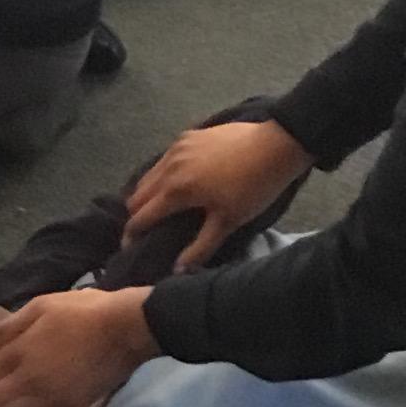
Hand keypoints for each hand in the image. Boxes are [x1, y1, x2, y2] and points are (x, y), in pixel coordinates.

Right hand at [120, 116, 308, 269]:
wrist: (276, 145)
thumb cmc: (253, 187)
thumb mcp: (227, 222)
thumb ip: (199, 247)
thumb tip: (177, 270)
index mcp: (175, 190)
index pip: (140, 217)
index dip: (131, 236)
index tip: (130, 248)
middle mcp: (168, 166)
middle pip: (137, 195)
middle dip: (136, 216)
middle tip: (145, 231)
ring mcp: (176, 147)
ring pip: (148, 175)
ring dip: (147, 194)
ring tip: (158, 209)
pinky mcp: (188, 136)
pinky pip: (164, 159)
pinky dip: (162, 175)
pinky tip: (177, 183)